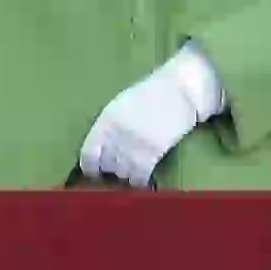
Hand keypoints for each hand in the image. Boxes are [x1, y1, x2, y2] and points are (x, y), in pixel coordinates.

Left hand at [78, 43, 227, 187]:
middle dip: (111, 169)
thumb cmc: (153, 92)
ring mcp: (134, 144)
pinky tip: (142, 179)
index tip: (93, 173)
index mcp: (107, 119)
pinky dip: (139, 181)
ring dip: (125, 175)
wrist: (181, 88)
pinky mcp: (153, 152)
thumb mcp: (123, 104)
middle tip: (117, 170)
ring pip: (122, 173)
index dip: (89, 167)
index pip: (89, 152)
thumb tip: (102, 149)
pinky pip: (139, 177)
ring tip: (132, 171)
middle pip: (106, 165)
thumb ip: (110, 125)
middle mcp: (117, 133)